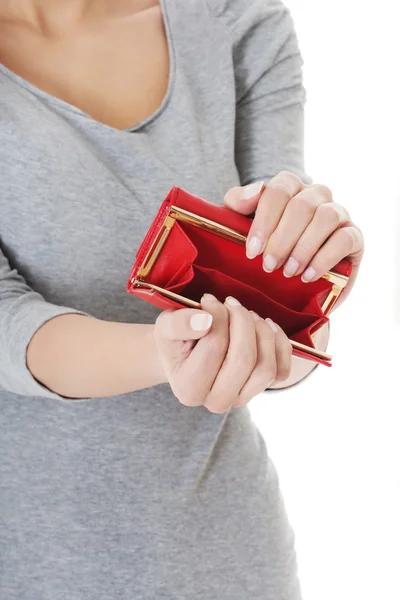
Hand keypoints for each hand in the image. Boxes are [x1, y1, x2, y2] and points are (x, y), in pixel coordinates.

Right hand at [154, 294, 291, 412]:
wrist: (184, 355)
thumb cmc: (175, 340)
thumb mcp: (165, 327)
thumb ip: (178, 324)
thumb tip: (205, 320)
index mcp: (189, 389)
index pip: (214, 346)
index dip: (216, 316)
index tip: (208, 300)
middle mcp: (216, 401)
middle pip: (243, 360)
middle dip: (242, 322)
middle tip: (231, 303)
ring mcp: (241, 399)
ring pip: (265, 368)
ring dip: (261, 333)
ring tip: (247, 314)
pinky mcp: (261, 391)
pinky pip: (282, 372)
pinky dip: (279, 344)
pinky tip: (266, 324)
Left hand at [224, 172, 363, 304]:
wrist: (291, 282)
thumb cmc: (264, 247)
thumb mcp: (240, 225)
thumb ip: (238, 203)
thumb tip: (255, 191)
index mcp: (290, 188)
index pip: (280, 190)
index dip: (265, 220)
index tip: (252, 250)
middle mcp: (317, 196)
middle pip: (302, 205)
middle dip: (282, 239)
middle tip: (268, 266)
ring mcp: (339, 214)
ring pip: (326, 217)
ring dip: (304, 247)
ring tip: (288, 272)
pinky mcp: (354, 237)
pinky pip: (345, 239)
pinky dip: (324, 258)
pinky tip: (308, 276)